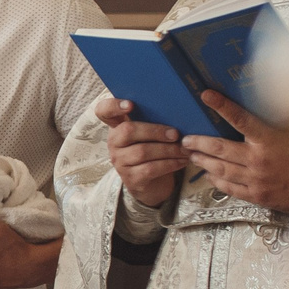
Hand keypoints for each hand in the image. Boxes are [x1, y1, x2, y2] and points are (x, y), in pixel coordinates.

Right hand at [97, 95, 187, 210]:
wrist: (153, 183)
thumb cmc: (154, 150)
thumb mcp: (150, 134)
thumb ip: (154, 120)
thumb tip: (177, 108)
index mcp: (118, 126)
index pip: (104, 111)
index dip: (113, 106)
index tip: (130, 104)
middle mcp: (114, 142)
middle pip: (128, 130)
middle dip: (155, 131)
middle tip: (176, 134)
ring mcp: (120, 161)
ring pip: (142, 152)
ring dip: (168, 150)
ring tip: (185, 149)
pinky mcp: (131, 178)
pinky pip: (150, 169)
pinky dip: (170, 164)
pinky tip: (182, 161)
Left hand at [181, 92, 288, 213]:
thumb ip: (284, 121)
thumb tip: (281, 98)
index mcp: (271, 140)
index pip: (240, 118)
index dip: (222, 106)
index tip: (206, 95)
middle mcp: (260, 160)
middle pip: (220, 149)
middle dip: (199, 144)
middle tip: (185, 140)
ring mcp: (257, 180)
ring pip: (221, 170)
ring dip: (204, 162)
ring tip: (192, 156)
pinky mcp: (259, 196)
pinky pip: (231, 189)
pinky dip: (217, 182)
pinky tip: (210, 176)